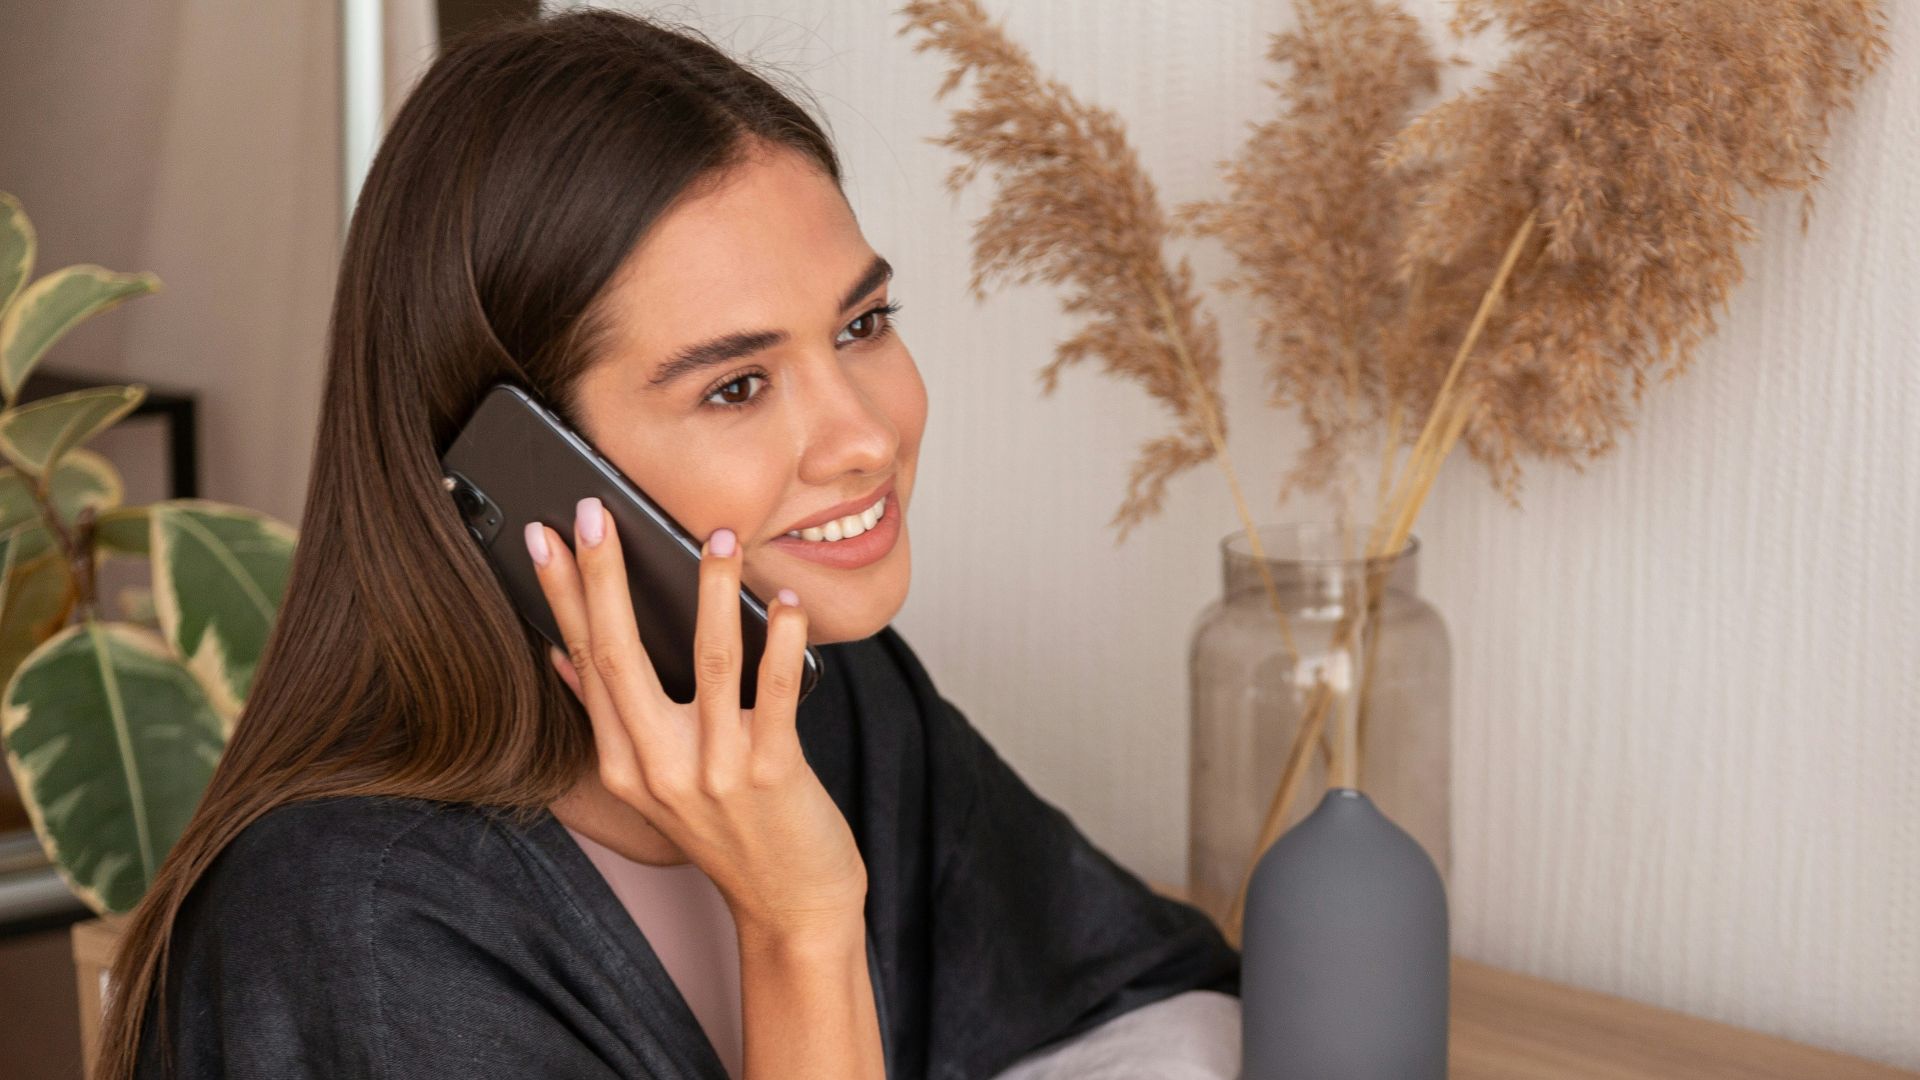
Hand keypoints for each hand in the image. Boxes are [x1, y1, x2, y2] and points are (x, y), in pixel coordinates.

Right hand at [526, 498, 866, 940]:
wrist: (792, 907)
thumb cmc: (731, 835)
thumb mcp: (653, 786)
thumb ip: (609, 719)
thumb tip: (558, 654)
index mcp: (623, 765)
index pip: (584, 661)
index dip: (563, 596)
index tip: (545, 537)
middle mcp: (658, 769)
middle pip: (620, 656)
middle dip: (603, 577)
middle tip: (592, 513)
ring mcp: (714, 772)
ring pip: (708, 663)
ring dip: (710, 592)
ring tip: (717, 536)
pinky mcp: (772, 773)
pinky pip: (776, 694)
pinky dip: (783, 643)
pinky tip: (785, 602)